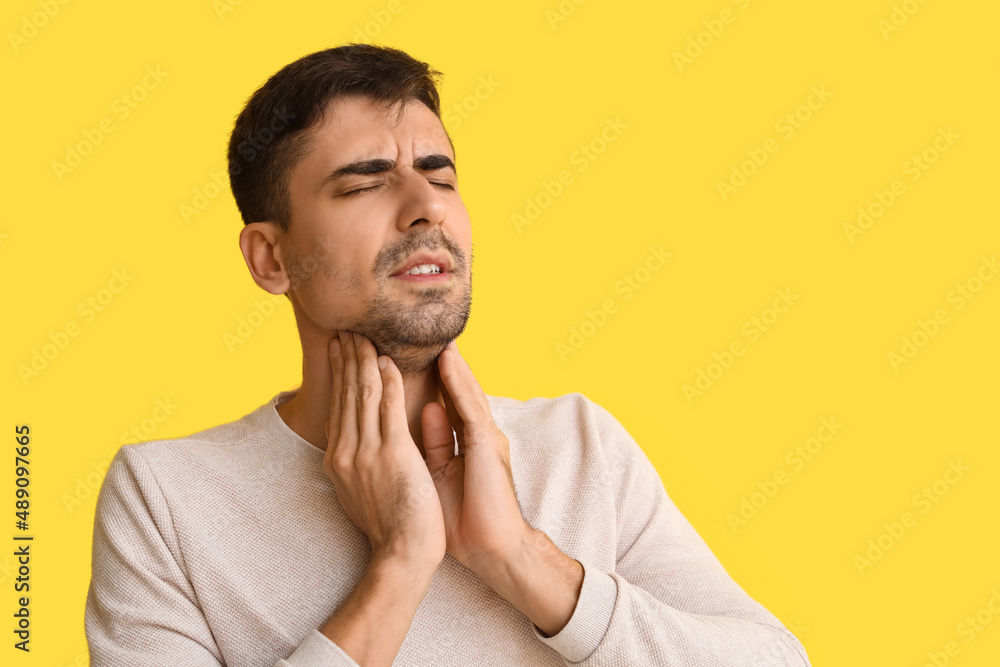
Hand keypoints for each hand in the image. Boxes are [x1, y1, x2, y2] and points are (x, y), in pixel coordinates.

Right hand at [323, 330, 445, 570]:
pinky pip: (387, 407)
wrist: (403, 554)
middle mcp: (347, 452)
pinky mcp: (391, 453)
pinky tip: (385, 360)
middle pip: (346, 394)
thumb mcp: (358, 491)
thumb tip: (344, 441)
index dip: (339, 375)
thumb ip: (352, 462)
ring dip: (363, 360)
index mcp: (339, 460)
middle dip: (346, 359)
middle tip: (346, 330)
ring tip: (363, 335)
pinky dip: (386, 380)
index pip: (338, 407)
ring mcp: (367, 451)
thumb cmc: (389, 527)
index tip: (339, 350)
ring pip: (363, 393)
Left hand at [420, 340, 533, 572]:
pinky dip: (458, 382)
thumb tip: (425, 412)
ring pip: (464, 390)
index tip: (407, 353)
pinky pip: (470, 406)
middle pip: (456, 389)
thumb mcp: (441, 473)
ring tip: (434, 331)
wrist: (492, 548)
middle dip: (441, 361)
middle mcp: (478, 433)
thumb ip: (435, 442)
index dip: (430, 378)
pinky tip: (447, 361)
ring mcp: (485, 436)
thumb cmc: (465, 520)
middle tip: (421, 332)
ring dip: (450, 361)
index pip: (446, 400)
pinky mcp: (487, 444)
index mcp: (466, 442)